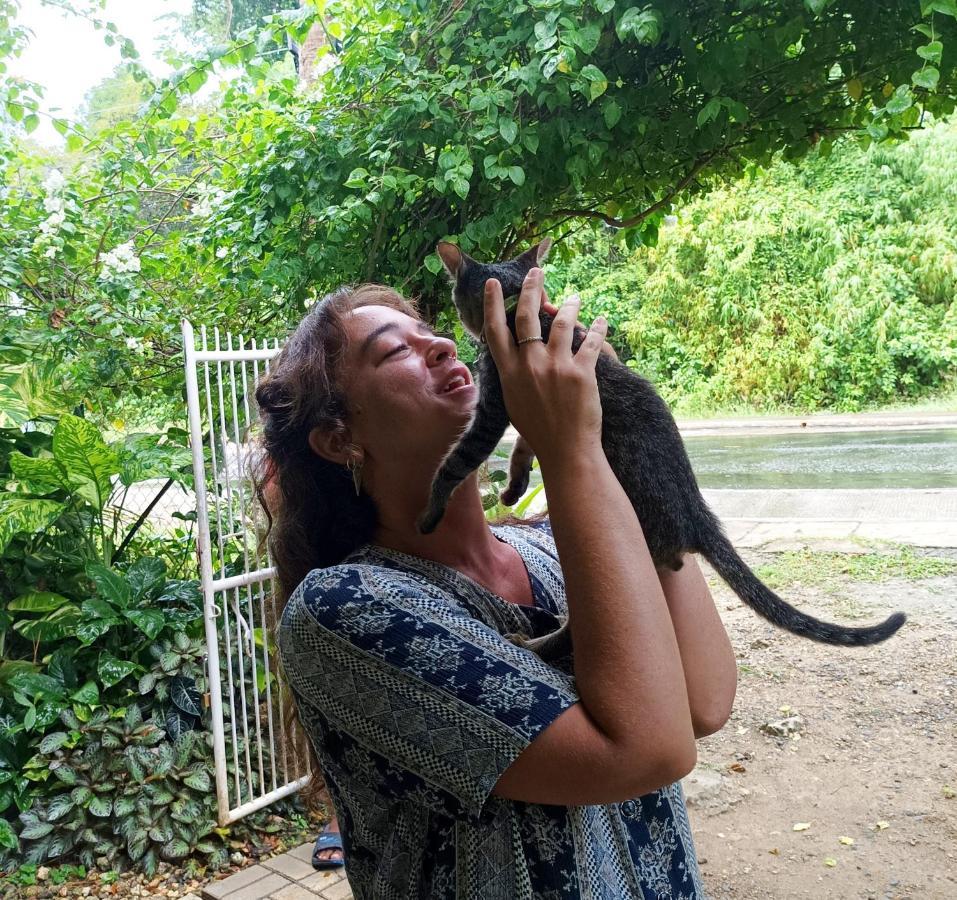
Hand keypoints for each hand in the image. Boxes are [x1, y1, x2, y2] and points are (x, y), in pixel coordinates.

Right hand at [484, 268, 607, 466]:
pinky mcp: (582, 372)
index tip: (492, 284)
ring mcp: (556, 367)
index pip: (496, 331)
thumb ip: (514, 375)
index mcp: (510, 373)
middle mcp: (530, 365)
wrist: (565, 451)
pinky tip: (603, 320)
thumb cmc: (539, 432)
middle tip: (537, 273)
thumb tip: (515, 355)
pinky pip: (591, 341)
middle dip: (531, 289)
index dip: (492, 304)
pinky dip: (599, 328)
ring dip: (570, 306)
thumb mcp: (515, 402)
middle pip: (526, 317)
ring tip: (576, 299)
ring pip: (561, 323)